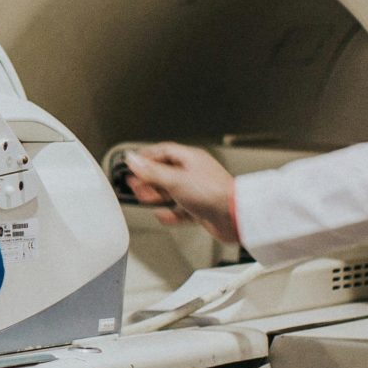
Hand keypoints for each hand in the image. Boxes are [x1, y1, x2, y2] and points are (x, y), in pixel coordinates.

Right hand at [121, 143, 240, 246]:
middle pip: (166, 172)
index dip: (146, 157)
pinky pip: (181, 210)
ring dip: (157, 195)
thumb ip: (151, 171)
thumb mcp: (175, 179)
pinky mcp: (201, 209)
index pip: (163, 152)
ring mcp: (198, 192)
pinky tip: (162, 215)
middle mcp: (195, 173)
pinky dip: (170, 213)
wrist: (235, 216)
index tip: (132, 165)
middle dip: (148, 178)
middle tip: (134, 184)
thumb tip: (133, 160)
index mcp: (191, 159)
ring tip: (143, 198)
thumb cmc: (213, 193)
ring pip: (172, 191)